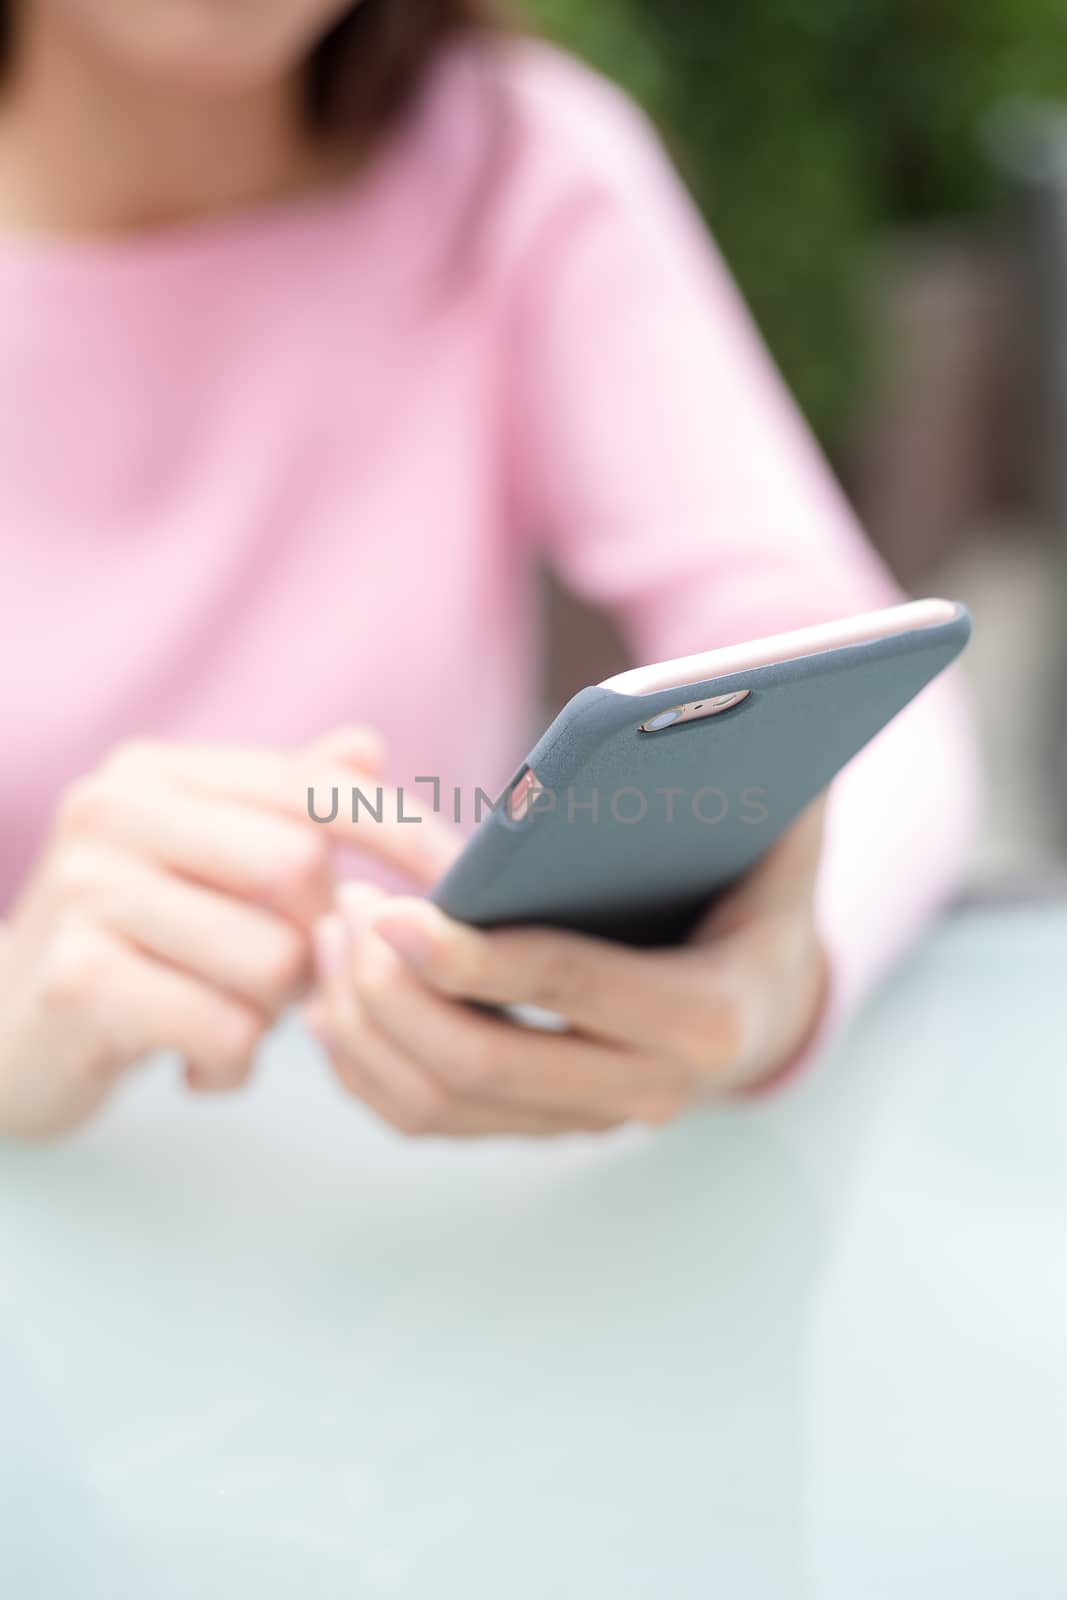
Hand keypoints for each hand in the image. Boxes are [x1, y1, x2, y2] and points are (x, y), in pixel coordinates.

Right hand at [0, 726, 457, 1138]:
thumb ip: (284, 806)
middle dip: (322, 943)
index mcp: (159, 774)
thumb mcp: (205, 864)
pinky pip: (224, 1030)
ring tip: (228, 1017)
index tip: (470, 884)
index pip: (315, 786)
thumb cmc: (136, 945)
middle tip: (291, 980)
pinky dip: (231, 1064)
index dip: (405, 835)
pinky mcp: (75, 981)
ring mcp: (86, 892)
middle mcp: (114, 811)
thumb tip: (368, 745)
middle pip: (299, 870)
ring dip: (274, 1014)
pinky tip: (196, 1062)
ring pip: (272, 961)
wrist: (6, 1033)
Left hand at [309, 798, 829, 1136]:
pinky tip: (331, 998)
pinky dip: (366, 1067)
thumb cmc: (758, 902)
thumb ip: (773, 782)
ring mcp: (586, 1122)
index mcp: (705, 1017)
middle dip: (391, 990)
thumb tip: (762, 694)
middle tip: (343, 909)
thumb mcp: (782, 842)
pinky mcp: (537, 1129)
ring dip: (364, 1027)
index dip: (471, 955)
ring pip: (439, 1104)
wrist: (764, 1013)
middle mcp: (647, 1090)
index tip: (389, 908)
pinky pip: (428, 1121)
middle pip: (483, 1065)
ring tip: (326, 938)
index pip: (569, 985)